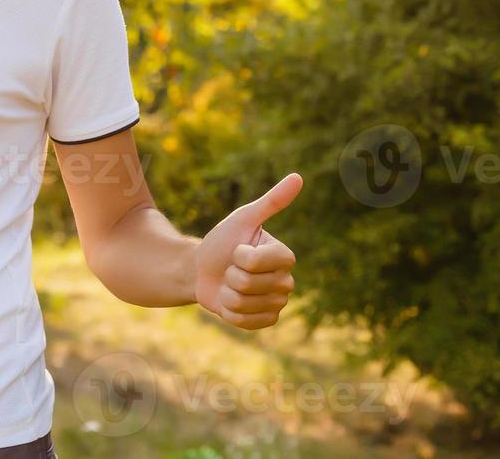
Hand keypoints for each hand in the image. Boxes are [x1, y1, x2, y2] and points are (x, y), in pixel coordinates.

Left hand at [193, 173, 301, 329]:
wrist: (201, 270)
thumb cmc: (222, 242)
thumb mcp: (243, 219)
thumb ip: (271, 201)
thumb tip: (298, 177)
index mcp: (285, 256)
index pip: (256, 262)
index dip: (239, 256)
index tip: (238, 250)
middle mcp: (286, 281)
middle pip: (248, 283)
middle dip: (230, 275)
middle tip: (231, 269)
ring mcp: (277, 303)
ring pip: (244, 304)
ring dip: (228, 294)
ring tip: (230, 285)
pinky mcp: (267, 321)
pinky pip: (244, 322)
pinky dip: (229, 312)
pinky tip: (230, 302)